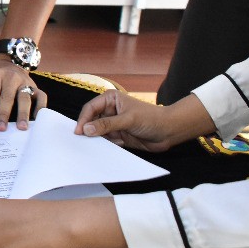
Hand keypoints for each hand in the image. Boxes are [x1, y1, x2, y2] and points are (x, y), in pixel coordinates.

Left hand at [0, 57, 44, 130]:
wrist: (8, 63)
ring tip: (21, 127)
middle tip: (1, 128)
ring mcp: (25, 82)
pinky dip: (40, 108)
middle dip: (4, 114)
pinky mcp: (36, 87)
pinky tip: (37, 119)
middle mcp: (11, 77)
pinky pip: (42, 97)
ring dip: (23, 113)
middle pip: (8, 97)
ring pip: (25, 97)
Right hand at [74, 89, 208, 151]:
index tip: (78, 132)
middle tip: (81, 142)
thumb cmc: (151, 118)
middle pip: (91, 121)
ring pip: (97, 132)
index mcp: (110, 99)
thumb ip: (106, 125)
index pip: (90, 108)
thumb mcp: (127, 120)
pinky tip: (109, 147)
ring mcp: (113, 124)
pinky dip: (105, 145)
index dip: (83, 119)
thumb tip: (86, 129)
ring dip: (96, 139)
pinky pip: (106, 141)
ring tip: (94, 146)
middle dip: (88, 130)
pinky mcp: (118, 136)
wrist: (169, 131)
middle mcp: (109, 111)